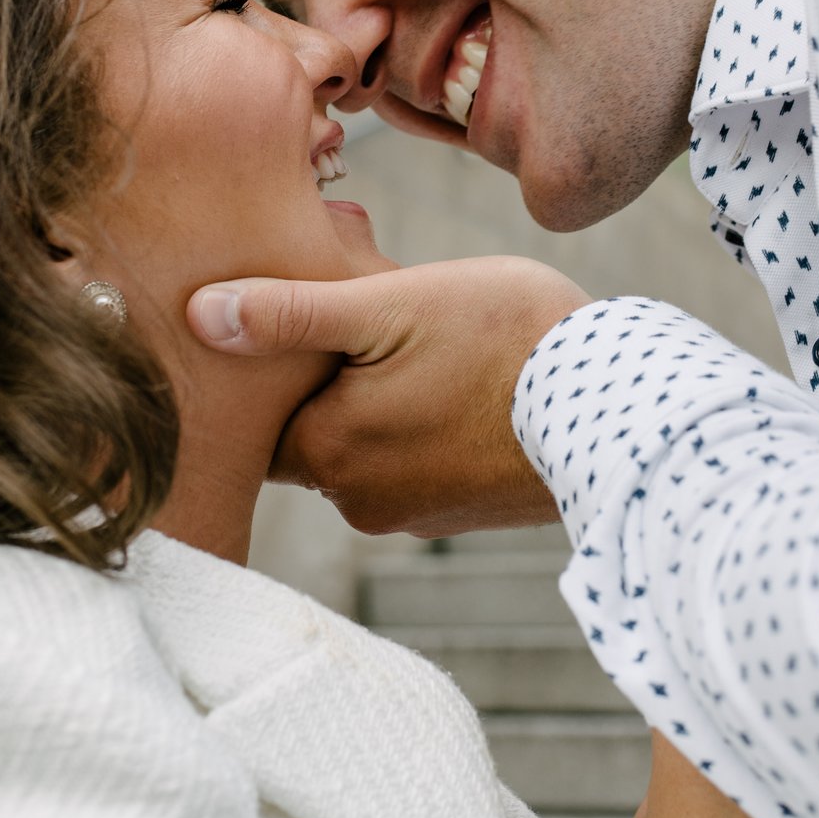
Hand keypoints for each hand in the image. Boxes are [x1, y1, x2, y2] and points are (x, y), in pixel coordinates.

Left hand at [186, 257, 589, 537]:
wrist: (620, 407)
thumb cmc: (504, 340)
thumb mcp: (388, 304)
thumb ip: (288, 314)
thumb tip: (198, 315)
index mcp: (327, 451)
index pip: (258, 416)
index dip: (270, 366)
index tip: (300, 320)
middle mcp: (358, 500)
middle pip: (310, 431)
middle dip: (329, 380)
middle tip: (373, 318)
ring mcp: (411, 513)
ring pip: (363, 445)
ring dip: (379, 401)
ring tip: (427, 344)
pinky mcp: (458, 512)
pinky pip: (412, 463)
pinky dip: (423, 425)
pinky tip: (460, 380)